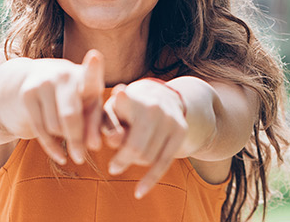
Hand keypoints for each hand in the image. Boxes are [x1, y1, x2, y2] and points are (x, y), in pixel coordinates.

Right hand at [0, 50, 105, 164]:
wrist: (34, 79)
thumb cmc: (74, 97)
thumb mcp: (89, 106)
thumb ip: (97, 124)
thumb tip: (94, 146)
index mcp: (84, 76)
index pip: (90, 75)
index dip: (93, 68)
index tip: (95, 56)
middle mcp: (63, 75)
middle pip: (70, 116)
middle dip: (76, 140)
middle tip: (81, 158)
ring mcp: (42, 83)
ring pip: (55, 127)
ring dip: (64, 138)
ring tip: (68, 135)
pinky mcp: (27, 95)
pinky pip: (40, 130)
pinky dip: (52, 147)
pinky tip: (60, 156)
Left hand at [102, 78, 187, 198]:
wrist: (162, 98)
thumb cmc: (126, 109)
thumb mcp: (111, 111)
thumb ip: (107, 125)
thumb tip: (113, 140)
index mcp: (132, 98)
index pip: (126, 105)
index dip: (121, 107)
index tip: (118, 104)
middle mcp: (154, 106)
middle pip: (135, 147)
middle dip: (122, 160)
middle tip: (113, 167)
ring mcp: (170, 119)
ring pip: (148, 157)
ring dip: (135, 163)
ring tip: (129, 158)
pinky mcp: (181, 131)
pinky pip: (164, 163)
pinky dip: (150, 180)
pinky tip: (139, 192)